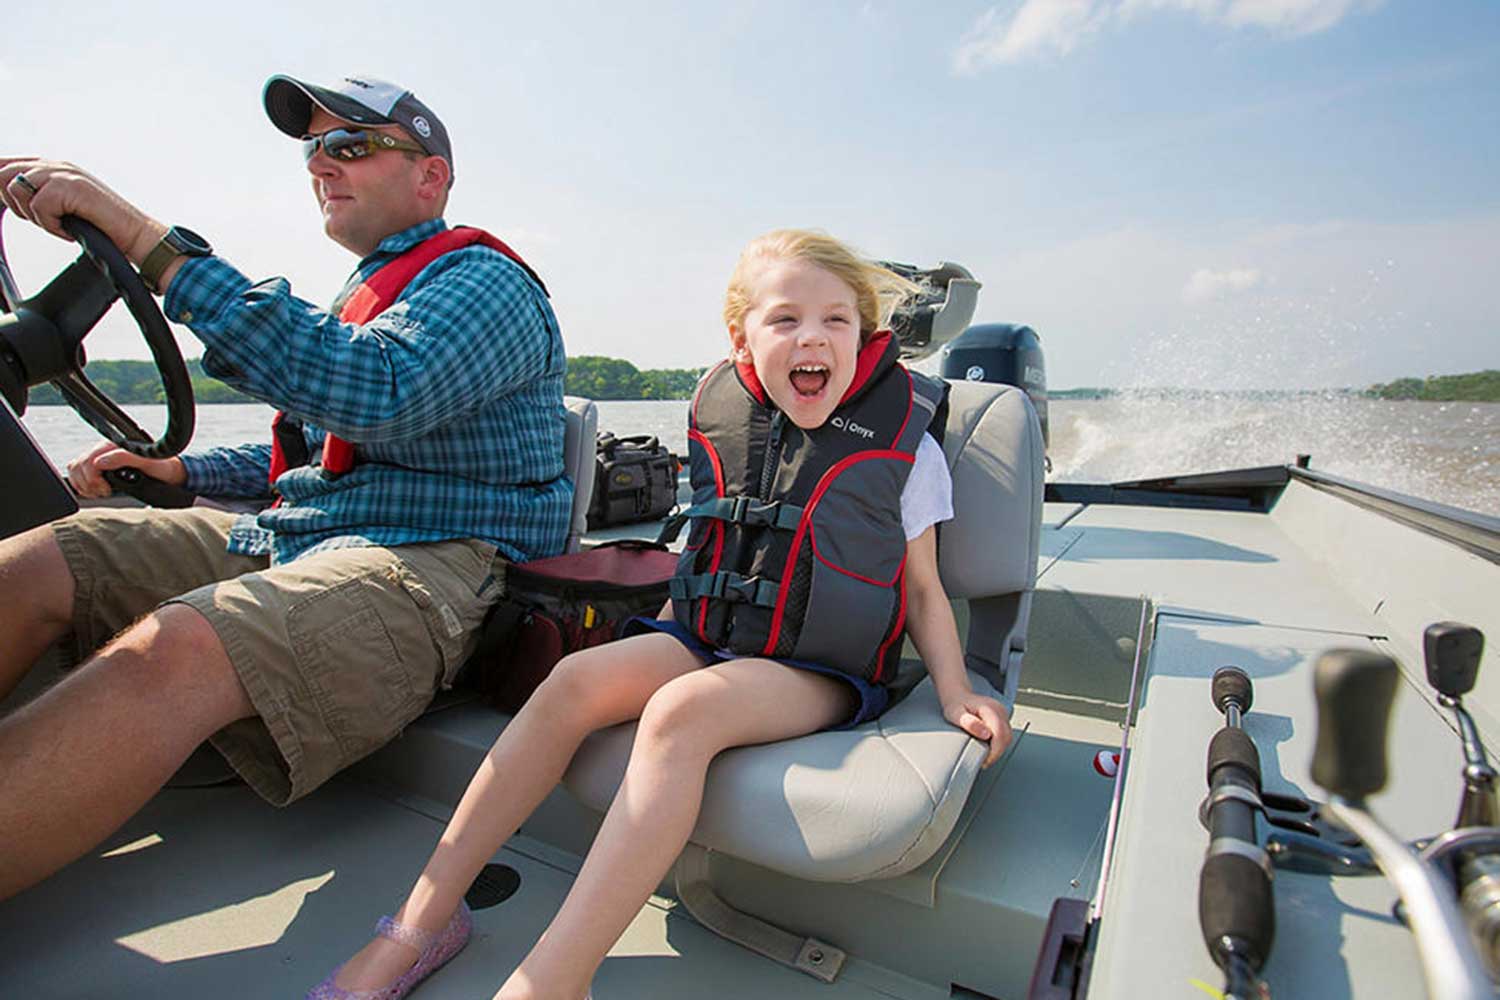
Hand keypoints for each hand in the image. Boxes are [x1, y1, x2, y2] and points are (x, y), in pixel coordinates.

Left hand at [0, 157, 163, 262]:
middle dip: (16, 204)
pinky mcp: (71, 186)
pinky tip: (69, 228)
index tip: (9, 203)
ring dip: (35, 215)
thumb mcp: (61, 206)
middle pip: (3, 173)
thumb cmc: (101, 225)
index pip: (5, 164)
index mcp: (51, 166)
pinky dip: (52, 225)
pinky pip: (40, 207)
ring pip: (18, 189)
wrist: (134, 233)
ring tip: (59, 223)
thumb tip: (4, 192)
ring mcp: (64, 173)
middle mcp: (56, 165)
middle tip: (43, 219)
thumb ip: (35, 194)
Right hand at [65, 440, 186, 498]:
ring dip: (84, 485)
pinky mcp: (96, 468)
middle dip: (89, 484)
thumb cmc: (160, 466)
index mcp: (112, 445)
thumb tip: (100, 462)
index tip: (106, 489)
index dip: (93, 479)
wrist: (167, 473)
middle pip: (78, 466)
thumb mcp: (148, 461)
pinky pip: (77, 474)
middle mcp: (103, 450)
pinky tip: (97, 490)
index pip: (87, 461)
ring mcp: (99, 458)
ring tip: (102, 491)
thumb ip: (124, 457)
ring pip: (75, 470)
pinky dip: (82, 485)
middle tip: (105, 491)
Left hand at [941, 689, 1012, 767]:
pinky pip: (1006, 734)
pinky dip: (999, 743)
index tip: (984, 760)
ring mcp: (1003, 713)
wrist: (959, 695)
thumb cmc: (955, 705)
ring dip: (999, 749)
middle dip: (997, 752)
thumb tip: (986, 734)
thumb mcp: (955, 714)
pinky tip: (988, 746)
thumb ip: (969, 723)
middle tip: (984, 760)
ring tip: (985, 754)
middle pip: (1007, 737)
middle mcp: (1000, 710)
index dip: (995, 751)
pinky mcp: (1003, 717)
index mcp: (990, 709)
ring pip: (1008, 737)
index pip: (1001, 734)